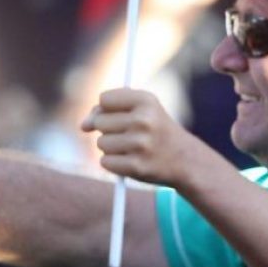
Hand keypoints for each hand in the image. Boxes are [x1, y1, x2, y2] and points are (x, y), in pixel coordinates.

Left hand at [81, 88, 201, 187]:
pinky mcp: (136, 167)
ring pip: (101, 143)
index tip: (120, 116)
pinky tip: (132, 161)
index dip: (107, 109)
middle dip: (109, 129)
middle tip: (130, 134)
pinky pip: (105, 162)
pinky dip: (114, 163)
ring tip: (133, 148)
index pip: (104, 99)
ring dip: (112, 147)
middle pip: (99, 121)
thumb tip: (83, 126)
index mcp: (146, 100)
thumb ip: (108, 109)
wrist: (185, 160)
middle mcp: (144, 120)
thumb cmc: (156, 130)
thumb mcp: (141, 109)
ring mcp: (140, 145)